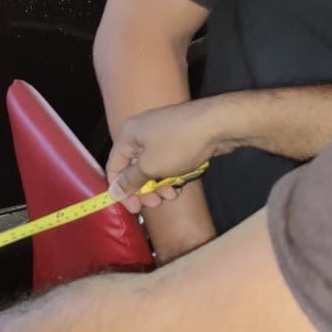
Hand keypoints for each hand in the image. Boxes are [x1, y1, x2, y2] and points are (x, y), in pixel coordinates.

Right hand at [105, 100, 219, 212]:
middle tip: (155, 204)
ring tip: (171, 195)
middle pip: (134, 168)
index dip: (121, 190)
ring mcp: (160, 134)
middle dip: (144, 189)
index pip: (114, 167)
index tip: (134, 208)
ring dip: (159, 185)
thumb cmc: (178, 144)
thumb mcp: (150, 167)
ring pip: (152, 167)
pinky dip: (171, 175)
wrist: (217, 123)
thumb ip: (130, 181)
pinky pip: (167, 161)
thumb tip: (114, 191)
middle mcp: (140, 132)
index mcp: (128, 135)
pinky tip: (180, 185)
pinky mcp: (177, 138)